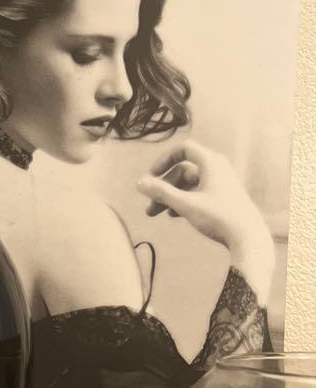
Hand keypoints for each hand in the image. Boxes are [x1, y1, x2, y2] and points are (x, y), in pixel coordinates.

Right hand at [137, 140, 273, 300]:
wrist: (248, 237)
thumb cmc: (218, 217)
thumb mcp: (185, 204)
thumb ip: (161, 192)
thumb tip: (139, 183)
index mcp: (212, 163)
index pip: (184, 149)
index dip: (165, 159)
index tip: (152, 175)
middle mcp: (218, 169)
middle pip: (183, 171)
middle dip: (164, 186)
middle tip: (149, 205)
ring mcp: (221, 183)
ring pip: (188, 184)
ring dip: (170, 196)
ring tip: (155, 214)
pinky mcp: (223, 197)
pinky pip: (197, 192)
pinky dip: (183, 200)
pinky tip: (173, 215)